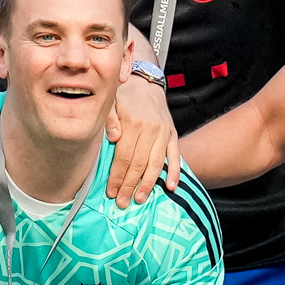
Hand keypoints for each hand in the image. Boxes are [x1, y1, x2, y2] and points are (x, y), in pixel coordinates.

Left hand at [104, 71, 180, 202]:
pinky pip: (175, 156)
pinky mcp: (172, 134)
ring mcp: (163, 133)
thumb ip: (109, 119)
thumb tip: (114, 138)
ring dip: (148, 184)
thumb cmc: (124, 95)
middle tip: (122, 202)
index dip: (117, 176)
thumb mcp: (110, 101)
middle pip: (139, 164)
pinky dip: (175, 172)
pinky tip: (171, 187)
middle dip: (129, 185)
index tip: (110, 191)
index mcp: (133, 123)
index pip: (124, 156)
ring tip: (140, 198)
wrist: (145, 82)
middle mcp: (151, 130)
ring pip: (156, 163)